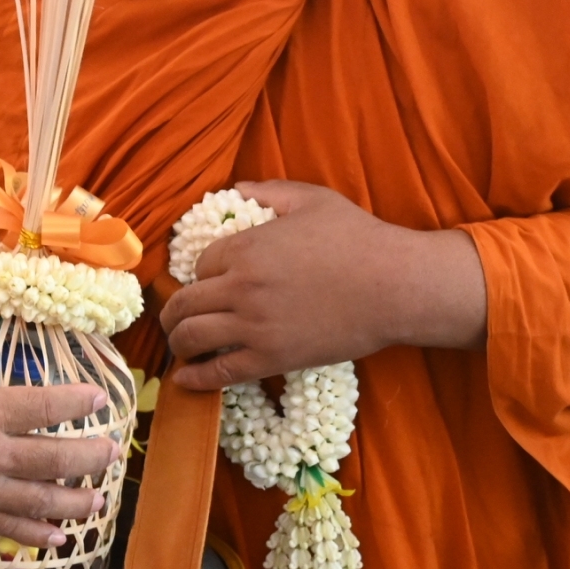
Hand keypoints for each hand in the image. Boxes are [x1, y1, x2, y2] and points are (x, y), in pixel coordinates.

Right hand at [0, 266, 119, 547]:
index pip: (46, 406)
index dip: (79, 402)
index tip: (100, 399)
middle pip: (55, 459)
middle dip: (90, 457)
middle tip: (112, 453)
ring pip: (39, 500)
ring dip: (74, 500)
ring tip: (98, 498)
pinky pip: (8, 527)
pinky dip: (36, 534)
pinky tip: (57, 539)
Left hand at [160, 180, 485, 390]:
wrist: (395, 286)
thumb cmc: (359, 238)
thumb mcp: (311, 200)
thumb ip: (268, 191)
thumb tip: (236, 189)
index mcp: (244, 248)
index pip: (199, 265)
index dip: (201, 274)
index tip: (207, 282)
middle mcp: (240, 287)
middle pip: (184, 303)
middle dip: (174, 312)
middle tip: (175, 317)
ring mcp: (253, 326)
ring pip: (192, 338)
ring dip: (178, 342)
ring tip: (179, 345)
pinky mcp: (271, 358)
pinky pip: (220, 373)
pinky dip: (195, 378)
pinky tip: (184, 380)